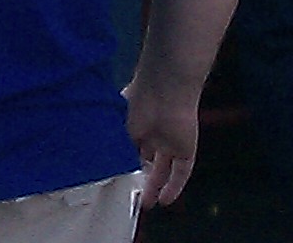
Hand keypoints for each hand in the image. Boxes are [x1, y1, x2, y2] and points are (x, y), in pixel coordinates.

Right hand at [124, 72, 201, 206]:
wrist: (166, 89)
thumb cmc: (140, 98)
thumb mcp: (120, 121)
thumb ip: (118, 141)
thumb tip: (107, 159)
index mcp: (136, 121)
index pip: (130, 146)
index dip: (123, 161)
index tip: (114, 175)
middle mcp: (153, 133)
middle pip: (146, 160)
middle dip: (140, 176)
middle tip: (132, 194)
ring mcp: (169, 142)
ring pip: (163, 169)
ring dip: (155, 186)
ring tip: (146, 203)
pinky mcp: (186, 151)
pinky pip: (180, 173)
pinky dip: (173, 187)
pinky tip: (164, 200)